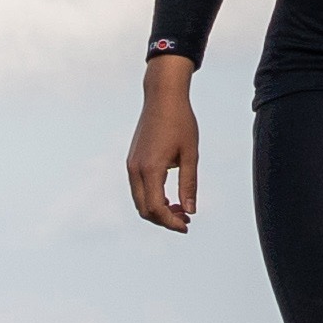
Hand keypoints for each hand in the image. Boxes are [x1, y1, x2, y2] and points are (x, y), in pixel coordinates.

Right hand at [127, 56, 200, 229]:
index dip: (171, 222)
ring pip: (140, 200)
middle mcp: (136, 169)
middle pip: (145, 209)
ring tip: (181, 210)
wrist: (162, 97)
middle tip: (186, 221)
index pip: (156, 208)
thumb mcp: (191, 154)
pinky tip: (170, 197)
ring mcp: (131, 165)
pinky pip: (139, 188)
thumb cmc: (181, 122)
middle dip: (164, 220)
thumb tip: (191, 211)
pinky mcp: (132, 160)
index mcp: (151, 169)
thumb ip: (189, 184)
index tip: (187, 226)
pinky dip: (152, 198)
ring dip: (158, 210)